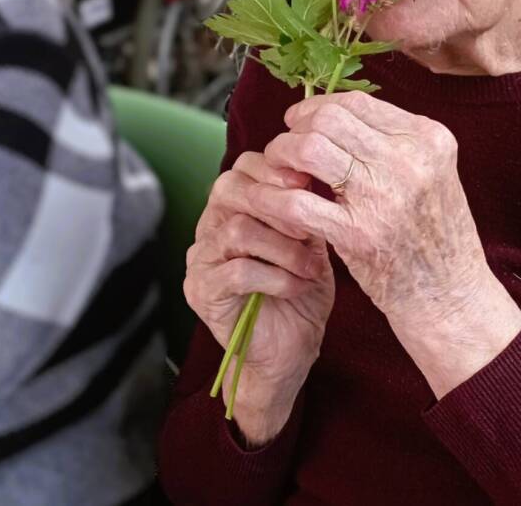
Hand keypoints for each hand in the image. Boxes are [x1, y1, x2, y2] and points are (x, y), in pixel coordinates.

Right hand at [185, 152, 334, 443]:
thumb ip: (306, 212)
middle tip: (308, 227)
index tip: (310, 187)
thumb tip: (319, 176)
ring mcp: (201, 262)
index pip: (243, 168)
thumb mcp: (310, 245)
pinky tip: (297, 286)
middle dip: (276, 204)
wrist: (289, 353)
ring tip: (309, 267)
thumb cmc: (300, 296)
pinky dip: (276, 277)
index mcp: (233, 211)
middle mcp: (209, 230)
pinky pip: (238, 272)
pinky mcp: (202, 293)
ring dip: (284, 248)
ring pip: (237, 230)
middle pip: (228, 188)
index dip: (276, 171)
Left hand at [255, 92, 520, 397]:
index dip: (318, 107)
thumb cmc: (435, 236)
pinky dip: (272, 199)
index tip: (301, 123)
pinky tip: (270, 205)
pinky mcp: (358, 235)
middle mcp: (409, 160)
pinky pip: (296, 202)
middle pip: (328, 119)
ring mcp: (384, 196)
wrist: (449, 296)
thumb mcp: (432, 174)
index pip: (357, 103)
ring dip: (282, 158)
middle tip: (286, 150)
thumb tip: (330, 117)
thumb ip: (392, 144)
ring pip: (308, 149)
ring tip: (282, 175)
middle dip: (295, 131)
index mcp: (429, 139)